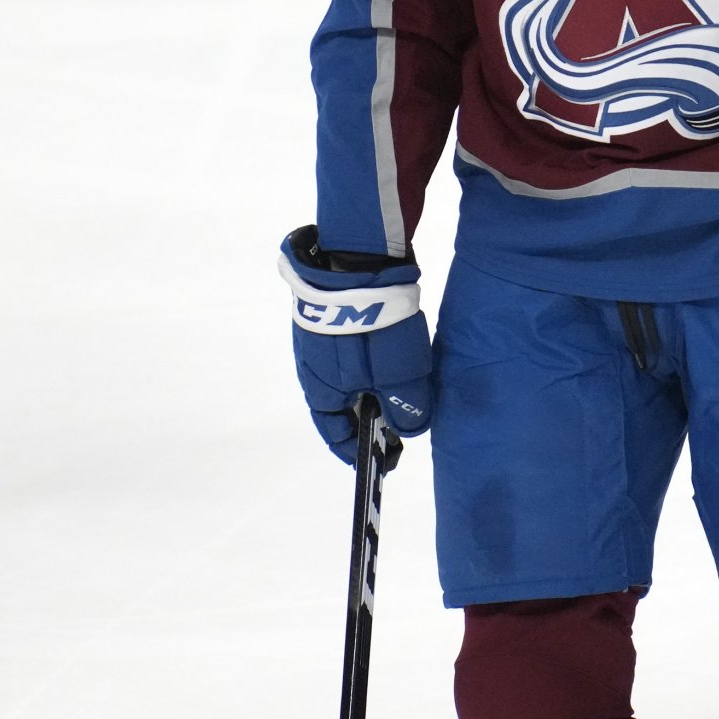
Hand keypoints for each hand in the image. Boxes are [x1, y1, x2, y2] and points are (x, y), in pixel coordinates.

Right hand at [280, 225, 434, 462]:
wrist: (355, 259)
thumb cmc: (374, 329)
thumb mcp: (400, 377)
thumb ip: (406, 409)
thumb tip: (408, 429)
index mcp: (321, 391)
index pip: (335, 433)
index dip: (357, 451)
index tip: (381, 459)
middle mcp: (310, 367)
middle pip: (339, 403)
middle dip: (366, 417)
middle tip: (396, 421)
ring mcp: (316, 335)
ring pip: (343, 374)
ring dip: (367, 385)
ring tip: (396, 386)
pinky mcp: (327, 310)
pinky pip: (346, 348)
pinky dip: (366, 360)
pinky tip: (387, 352)